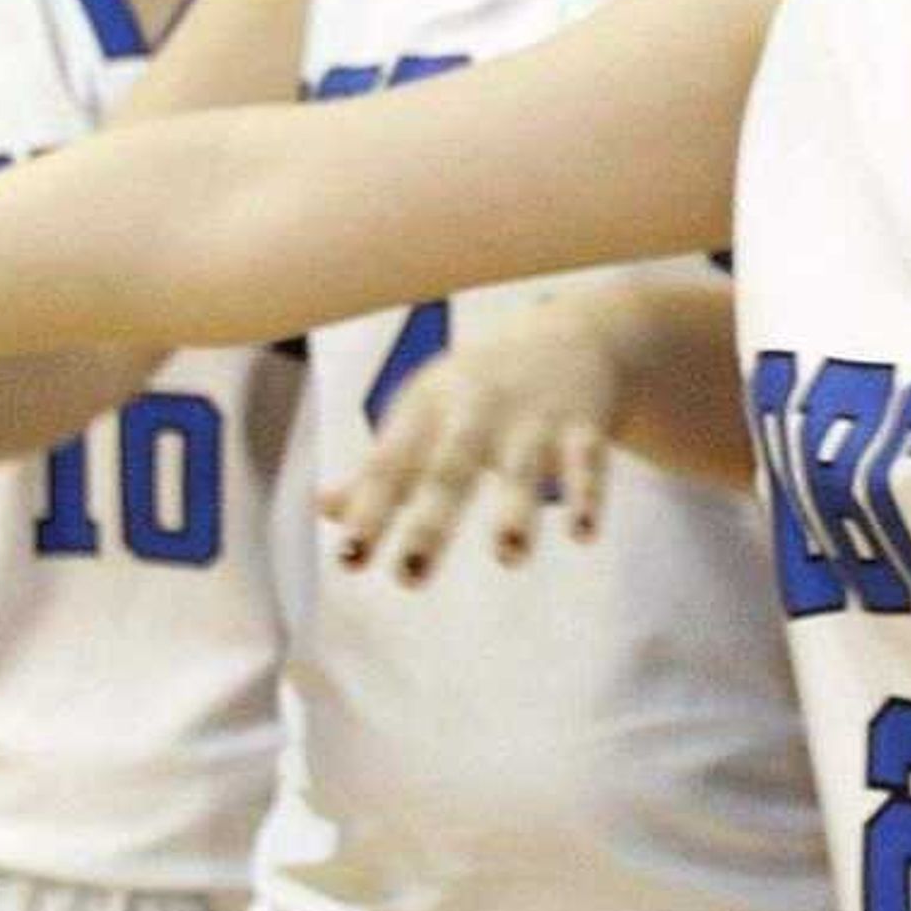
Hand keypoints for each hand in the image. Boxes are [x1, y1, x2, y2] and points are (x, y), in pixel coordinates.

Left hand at [320, 299, 619, 584]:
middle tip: (410, 578)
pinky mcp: (582, 425)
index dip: (369, 512)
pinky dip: (586, 496)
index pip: (390, 466)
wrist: (570, 332)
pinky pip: (586, 462)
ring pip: (521, 468)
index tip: (350, 562)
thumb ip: (381, 467)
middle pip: (449, 471)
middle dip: (430, 524)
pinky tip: (583, 534)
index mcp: (427, 409)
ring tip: (509, 555)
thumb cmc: (478, 390)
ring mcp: (531, 417)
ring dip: (516, 511)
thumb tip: (324, 509)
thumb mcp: (425, 414)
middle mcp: (475, 410)